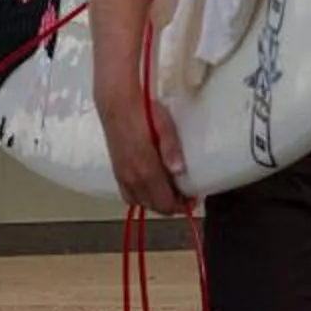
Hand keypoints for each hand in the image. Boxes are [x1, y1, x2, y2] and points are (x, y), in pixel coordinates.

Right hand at [94, 53, 187, 213]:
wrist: (117, 105)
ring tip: (171, 191)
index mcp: (146, 169)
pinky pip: (129, 195)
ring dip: (157, 202)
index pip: (165, 202)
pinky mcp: (117, 171)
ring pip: (141, 202)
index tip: (193, 199)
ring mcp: (123, 176)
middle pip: (155, 206)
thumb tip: (180, 170)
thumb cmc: (144, 112)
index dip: (181, 205)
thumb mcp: (165, 126)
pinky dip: (142, 197)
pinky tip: (151, 187)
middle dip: (172, 205)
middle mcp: (133, 178)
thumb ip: (171, 150)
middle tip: (186, 195)